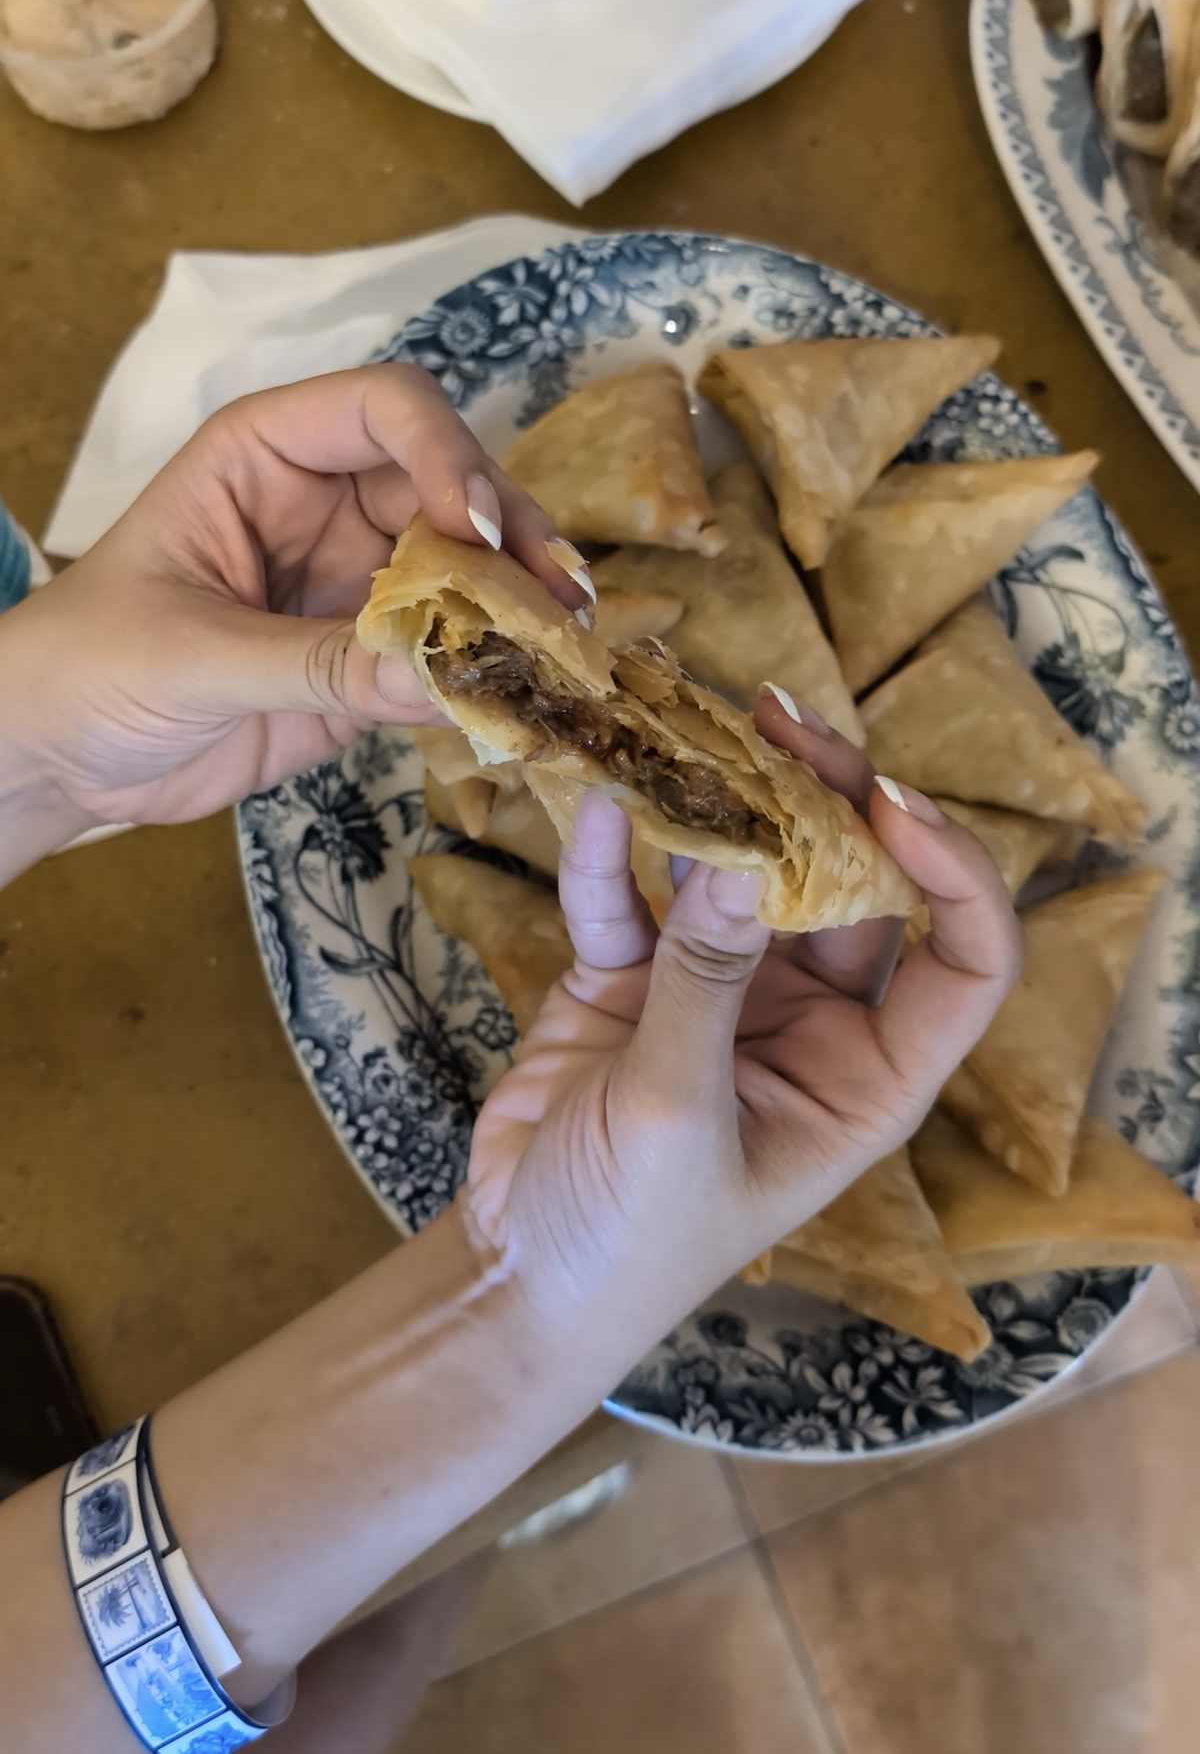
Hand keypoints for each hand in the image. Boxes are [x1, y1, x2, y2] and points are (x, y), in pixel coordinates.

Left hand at [0, 367, 586, 855]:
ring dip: (520, 603)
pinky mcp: (371, 660)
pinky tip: (537, 690)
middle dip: (509, 536)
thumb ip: (312, 663)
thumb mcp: (189, 656)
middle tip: (560, 598)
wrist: (54, 757)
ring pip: (466, 570)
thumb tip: (438, 678)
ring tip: (569, 645)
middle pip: (450, 487)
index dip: (443, 453)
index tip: (472, 526)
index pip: (385, 410)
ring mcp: (355, 582)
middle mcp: (327, 505)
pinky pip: (449, 652)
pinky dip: (495, 668)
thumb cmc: (85, 666)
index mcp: (268, 456)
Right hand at [466, 701, 1023, 1352]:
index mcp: (869, 1076)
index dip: (953, 874)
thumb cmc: (632, 1239)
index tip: (890, 800)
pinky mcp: (632, 978)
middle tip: (776, 720)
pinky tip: (595, 804)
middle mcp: (811, 1021)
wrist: (515, 1275)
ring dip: (716, 801)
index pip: (963, 960)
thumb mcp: (679, 1117)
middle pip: (848, 884)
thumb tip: (742, 859)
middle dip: (820, 798)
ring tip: (691, 725)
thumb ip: (705, 986)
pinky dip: (612, 854)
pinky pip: (633, 898)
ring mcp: (721, 992)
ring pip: (739, 870)